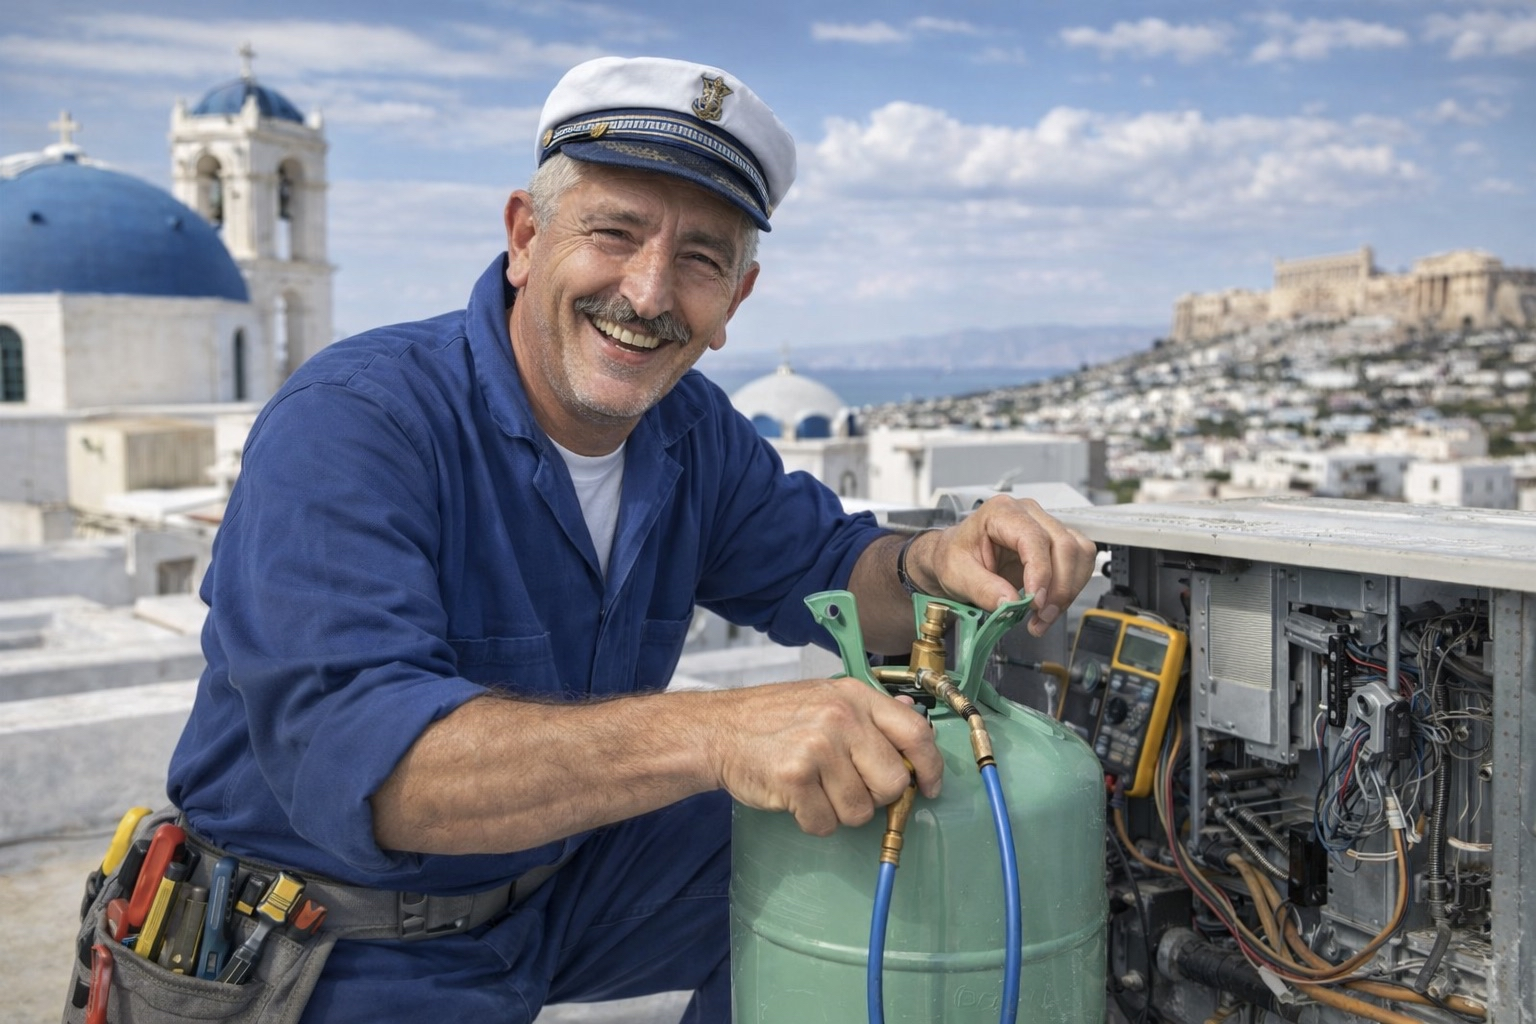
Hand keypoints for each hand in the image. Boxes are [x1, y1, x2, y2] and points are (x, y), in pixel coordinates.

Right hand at [708, 678, 941, 835]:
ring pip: (860, 811)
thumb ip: (871, 712)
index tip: (930, 787)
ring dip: (839, 811)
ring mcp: (817, 747)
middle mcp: (840, 717)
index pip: (916, 734)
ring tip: (815, 787)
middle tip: (848, 787)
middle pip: (893, 783)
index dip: (931, 767)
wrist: (718, 730)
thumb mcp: (826, 696)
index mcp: (855, 696)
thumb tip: (917, 722)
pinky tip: (797, 798)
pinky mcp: (794, 778)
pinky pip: (825, 824)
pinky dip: (812, 821)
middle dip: (876, 797)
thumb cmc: (773, 718)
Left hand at [909, 495, 1097, 635]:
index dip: (1040, 571)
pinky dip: (1071, 588)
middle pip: (1064, 545)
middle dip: (1059, 587)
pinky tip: (1050, 607)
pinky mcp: (1055, 544)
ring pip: (1079, 553)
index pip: (1034, 538)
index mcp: (1001, 512)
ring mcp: (1046, 526)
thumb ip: (982, 588)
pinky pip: (1080, 562)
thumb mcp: (955, 574)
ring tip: (1043, 617)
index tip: (1034, 601)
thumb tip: (1010, 603)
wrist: (955, 558)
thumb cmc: (954, 557)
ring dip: (1068, 590)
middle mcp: (1029, 514)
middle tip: (1040, 616)